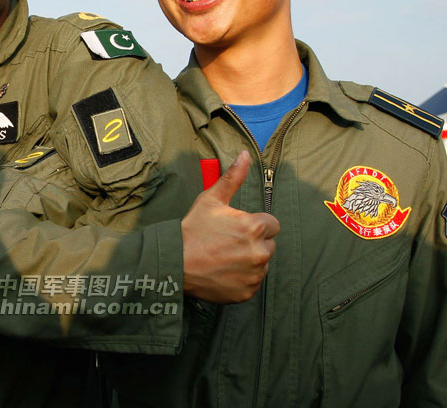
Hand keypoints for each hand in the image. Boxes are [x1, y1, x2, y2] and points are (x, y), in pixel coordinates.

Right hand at [182, 150, 279, 303]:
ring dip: (249, 261)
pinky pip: (252, 282)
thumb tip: (244, 154)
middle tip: (228, 243)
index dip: (254, 224)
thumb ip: (232, 178)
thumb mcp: (210, 200)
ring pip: (261, 264)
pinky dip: (242, 279)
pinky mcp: (248, 292)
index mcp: (254, 227)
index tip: (237, 228)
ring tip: (224, 258)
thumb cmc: (192, 230)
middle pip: (269, 244)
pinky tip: (224, 272)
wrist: (175, 264)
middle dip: (254, 243)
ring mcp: (255, 274)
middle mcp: (260, 252)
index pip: (272, 224)